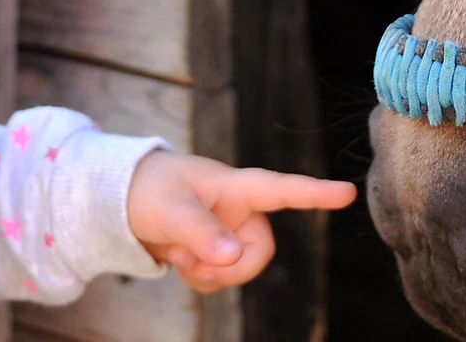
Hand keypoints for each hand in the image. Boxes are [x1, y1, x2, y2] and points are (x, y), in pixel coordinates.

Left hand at [127, 151, 357, 292]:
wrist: (119, 200)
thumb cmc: (148, 189)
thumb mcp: (171, 209)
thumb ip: (202, 232)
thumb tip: (233, 257)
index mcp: (236, 186)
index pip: (283, 189)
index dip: (315, 193)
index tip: (346, 193)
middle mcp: (239, 209)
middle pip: (262, 249)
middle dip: (233, 267)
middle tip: (197, 263)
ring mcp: (228, 230)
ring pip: (242, 268)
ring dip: (212, 274)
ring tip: (182, 256)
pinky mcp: (214, 249)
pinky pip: (222, 277)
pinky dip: (202, 278)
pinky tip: (181, 263)